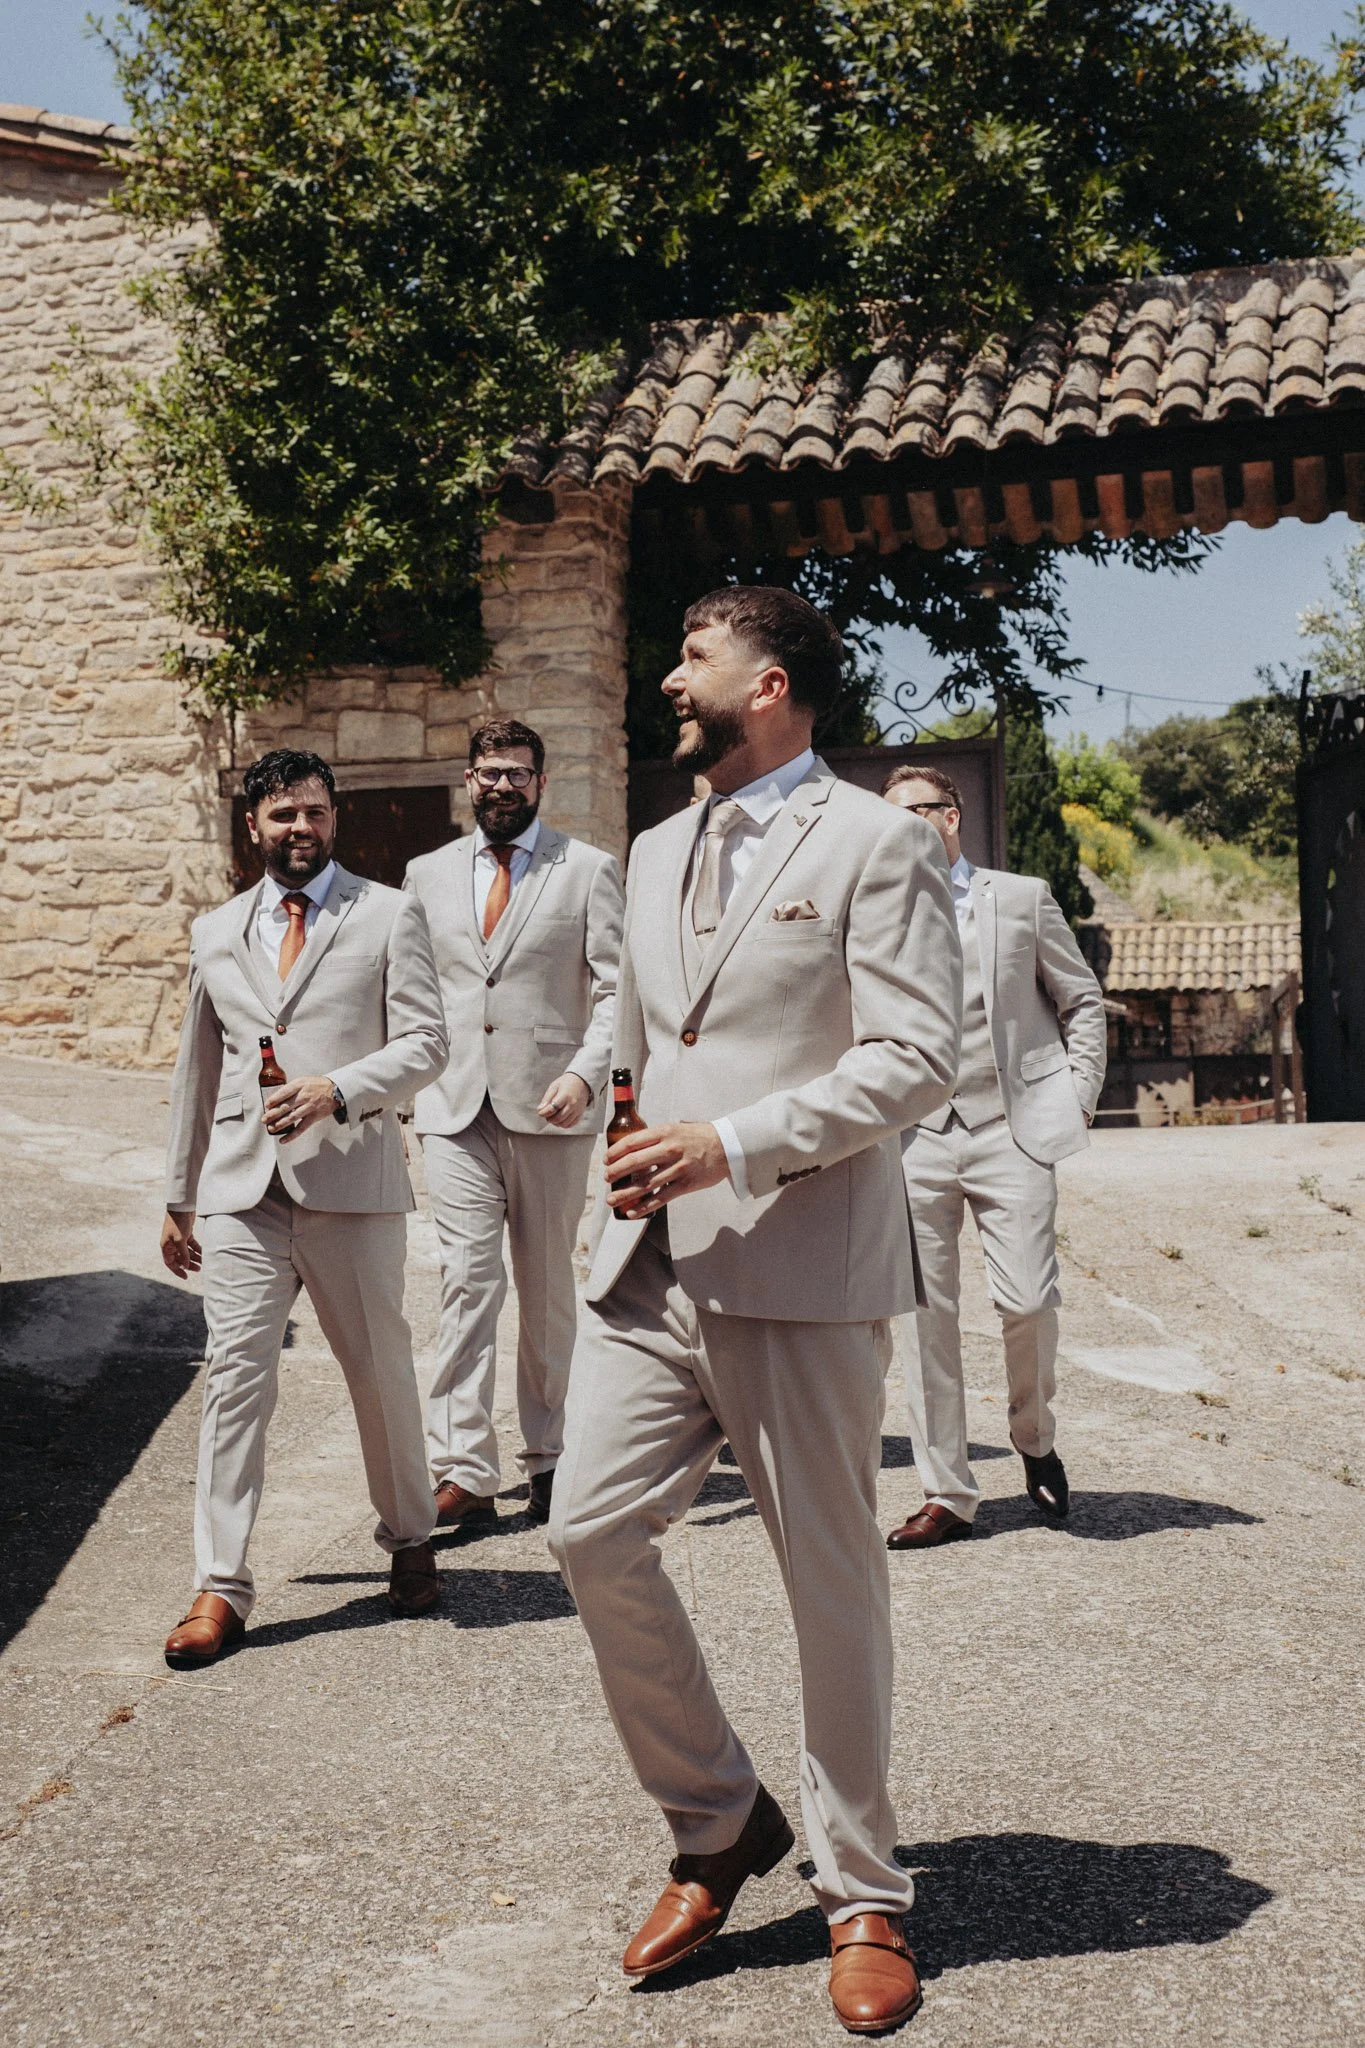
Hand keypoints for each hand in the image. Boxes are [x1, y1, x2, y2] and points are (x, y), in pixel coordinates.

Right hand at [161, 1209, 200, 1278]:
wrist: (182, 1206)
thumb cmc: (177, 1222)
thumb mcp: (180, 1240)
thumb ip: (183, 1254)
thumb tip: (186, 1266)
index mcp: (166, 1246)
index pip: (170, 1263)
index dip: (177, 1270)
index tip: (186, 1276)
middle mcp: (171, 1244)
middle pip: (180, 1258)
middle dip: (189, 1264)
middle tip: (199, 1269)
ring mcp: (179, 1239)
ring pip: (187, 1252)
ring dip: (195, 1257)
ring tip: (203, 1262)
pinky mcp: (186, 1234)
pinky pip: (192, 1245)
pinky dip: (197, 1249)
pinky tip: (204, 1253)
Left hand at [263, 1075, 338, 1140]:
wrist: (336, 1090)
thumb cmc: (317, 1085)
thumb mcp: (303, 1080)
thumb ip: (291, 1088)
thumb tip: (275, 1099)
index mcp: (300, 1085)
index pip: (284, 1092)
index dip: (274, 1099)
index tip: (267, 1105)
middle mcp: (305, 1096)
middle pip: (286, 1106)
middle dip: (273, 1114)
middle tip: (264, 1119)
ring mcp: (310, 1107)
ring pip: (292, 1118)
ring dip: (280, 1124)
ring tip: (271, 1128)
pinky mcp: (314, 1117)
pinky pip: (301, 1128)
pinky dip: (292, 1135)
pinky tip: (283, 1139)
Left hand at [537, 1072, 591, 1129]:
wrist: (582, 1082)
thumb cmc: (566, 1083)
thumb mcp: (554, 1086)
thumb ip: (546, 1098)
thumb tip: (540, 1110)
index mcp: (565, 1096)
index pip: (552, 1108)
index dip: (544, 1112)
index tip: (540, 1112)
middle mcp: (572, 1104)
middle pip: (558, 1118)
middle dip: (549, 1119)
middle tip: (546, 1115)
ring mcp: (577, 1110)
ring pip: (564, 1123)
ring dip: (555, 1122)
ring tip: (552, 1117)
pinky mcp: (580, 1114)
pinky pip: (570, 1124)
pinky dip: (563, 1124)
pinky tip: (560, 1119)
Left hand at [605, 1120, 728, 1217]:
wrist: (727, 1146)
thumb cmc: (699, 1136)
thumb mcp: (675, 1127)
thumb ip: (656, 1137)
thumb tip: (632, 1146)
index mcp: (665, 1132)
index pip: (632, 1142)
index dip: (615, 1152)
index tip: (606, 1159)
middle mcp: (670, 1149)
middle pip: (635, 1163)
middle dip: (616, 1172)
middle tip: (607, 1178)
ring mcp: (678, 1168)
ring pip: (645, 1184)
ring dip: (625, 1194)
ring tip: (612, 1200)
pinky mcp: (686, 1184)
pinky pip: (661, 1198)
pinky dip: (644, 1207)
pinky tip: (631, 1212)